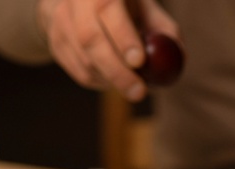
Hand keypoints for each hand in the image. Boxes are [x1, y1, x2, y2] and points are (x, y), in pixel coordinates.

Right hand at [37, 0, 177, 100]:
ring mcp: (59, 21)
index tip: (139, 62)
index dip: (122, 37)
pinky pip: (78, 71)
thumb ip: (163, 28)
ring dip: (110, 78)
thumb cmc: (123, 5)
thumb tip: (180, 55)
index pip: (107, 9)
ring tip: (132, 84)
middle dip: (116, 70)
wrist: (78, 0)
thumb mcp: (144, 6)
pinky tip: (113, 78)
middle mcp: (74, 1)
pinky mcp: (54, 42)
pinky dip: (100, 81)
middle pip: (89, 39)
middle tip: (139, 93)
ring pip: (82, 59)